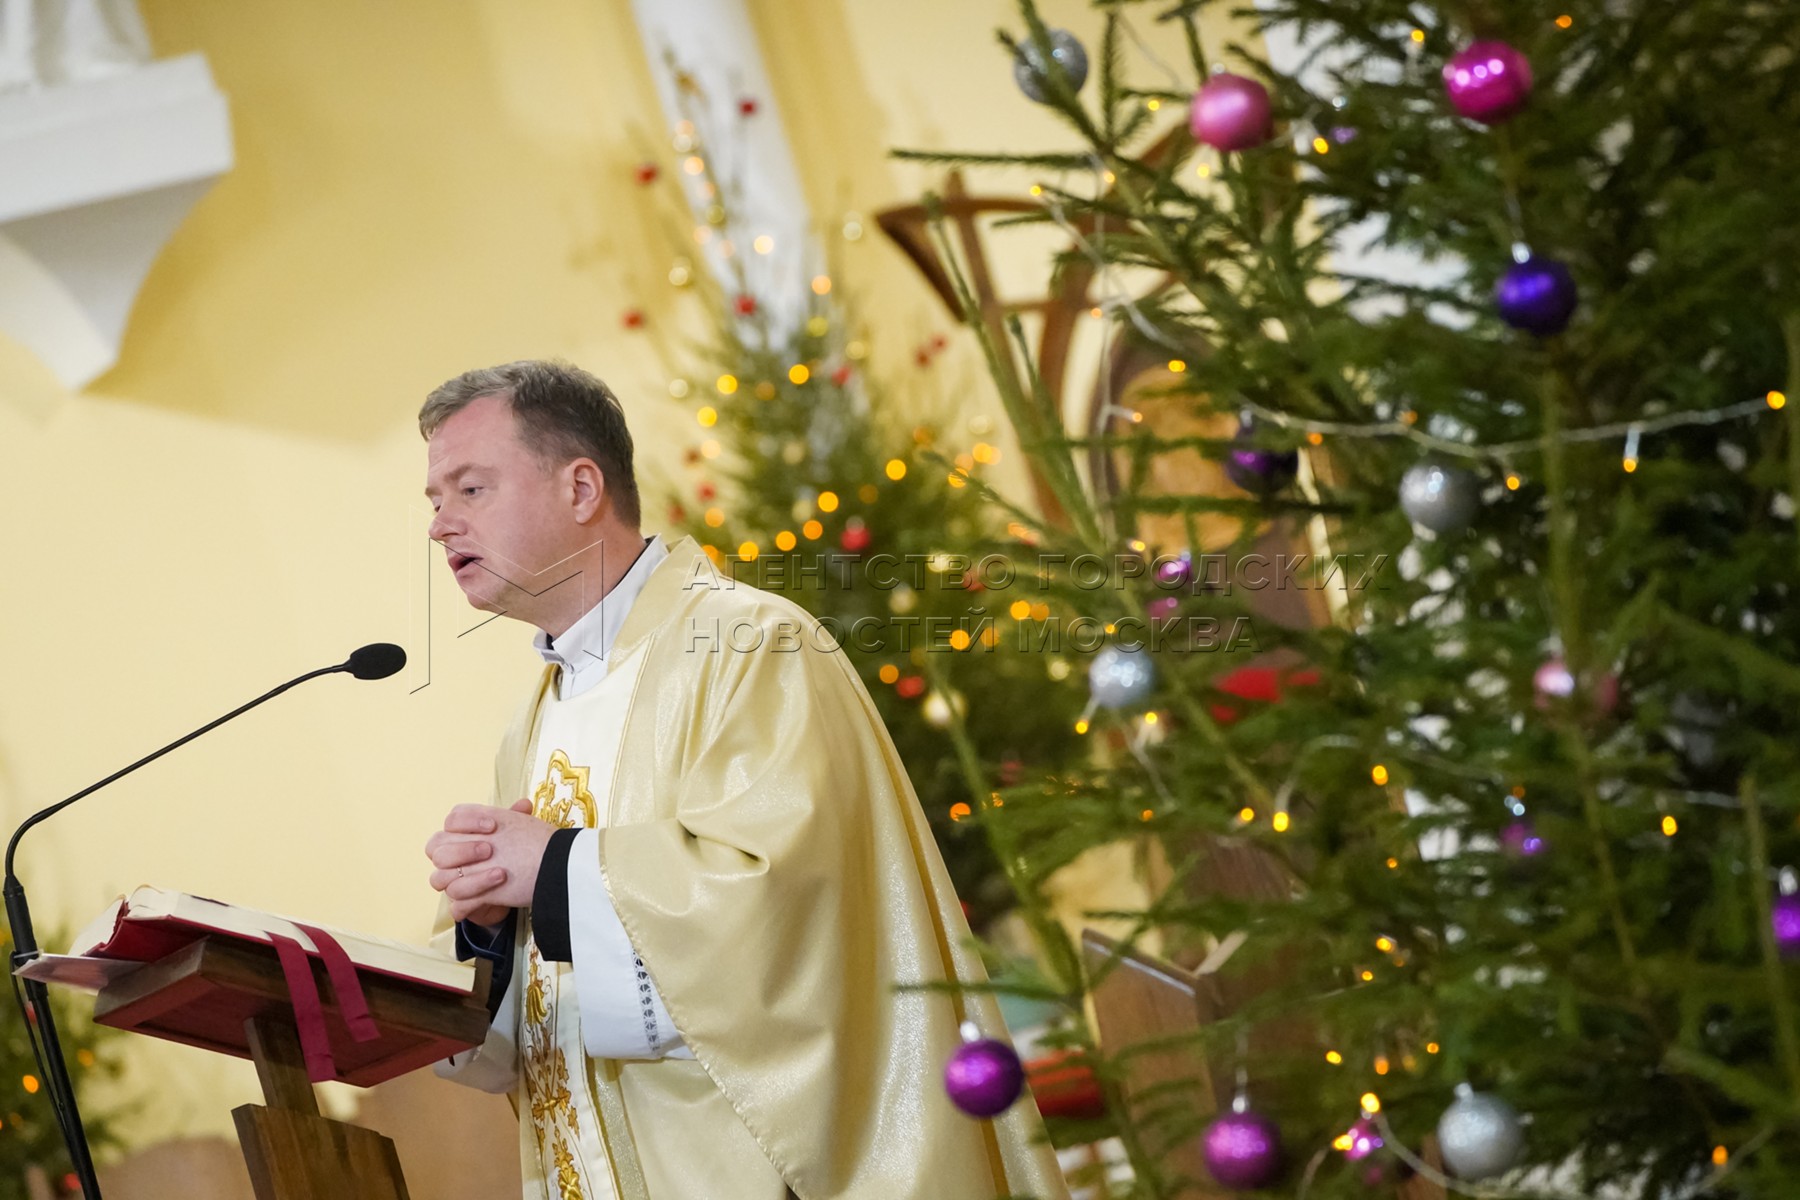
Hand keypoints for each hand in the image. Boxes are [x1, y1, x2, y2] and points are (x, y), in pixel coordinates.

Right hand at [425, 798, 551, 924]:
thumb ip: (515, 819)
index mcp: (458, 835)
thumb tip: (525, 803)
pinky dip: (472, 901)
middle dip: (463, 849)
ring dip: (471, 878)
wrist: (511, 886)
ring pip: (439, 879)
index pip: (450, 820)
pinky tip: (491, 896)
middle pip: (436, 848)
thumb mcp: (512, 834)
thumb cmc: (507, 854)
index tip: (493, 825)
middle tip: (490, 849)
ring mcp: (449, 881)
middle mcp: (447, 857)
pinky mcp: (458, 904)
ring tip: (500, 873)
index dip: (467, 821)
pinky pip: (455, 906)